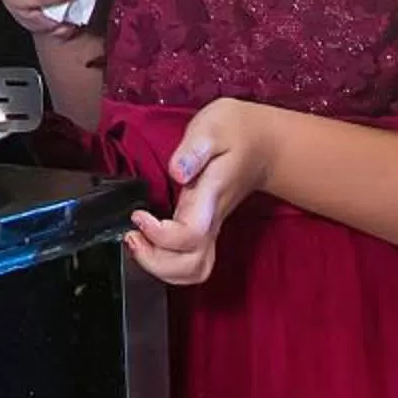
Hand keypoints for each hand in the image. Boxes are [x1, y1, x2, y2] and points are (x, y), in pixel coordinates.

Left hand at [128, 98, 274, 286]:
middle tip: (132, 236)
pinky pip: (192, 262)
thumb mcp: (213, 127)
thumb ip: (194, 150)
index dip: (161, 235)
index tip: (139, 216)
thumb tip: (177, 172)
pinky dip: (167, 263)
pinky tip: (149, 241)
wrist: (265, 145)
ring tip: (137, 242)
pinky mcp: (207, 229)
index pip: (190, 235)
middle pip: (192, 266)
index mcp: (211, 197)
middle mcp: (212, 220)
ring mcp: (211, 228)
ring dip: (160, 267)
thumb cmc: (236, 132)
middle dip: (156, 262)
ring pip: (194, 270)